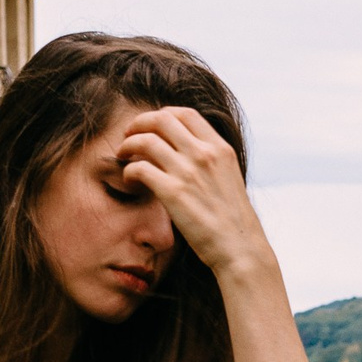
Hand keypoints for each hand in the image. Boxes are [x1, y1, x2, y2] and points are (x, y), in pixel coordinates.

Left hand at [113, 106, 274, 280]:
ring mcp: (188, 172)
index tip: (151, 126)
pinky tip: (129, 181)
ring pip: (145, 140)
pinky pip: (139, 168)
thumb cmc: (233, 221)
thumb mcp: (229, 179)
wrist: (240, 248)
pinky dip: (128, 171)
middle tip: (128, 135)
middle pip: (161, 119)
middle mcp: (204, 154)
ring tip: (122, 156)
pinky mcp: (173, 193)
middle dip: (139, 123)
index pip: (185, 114)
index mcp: (219, 149)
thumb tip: (185, 152)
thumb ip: (210, 161)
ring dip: (128, 145)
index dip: (162, 114)